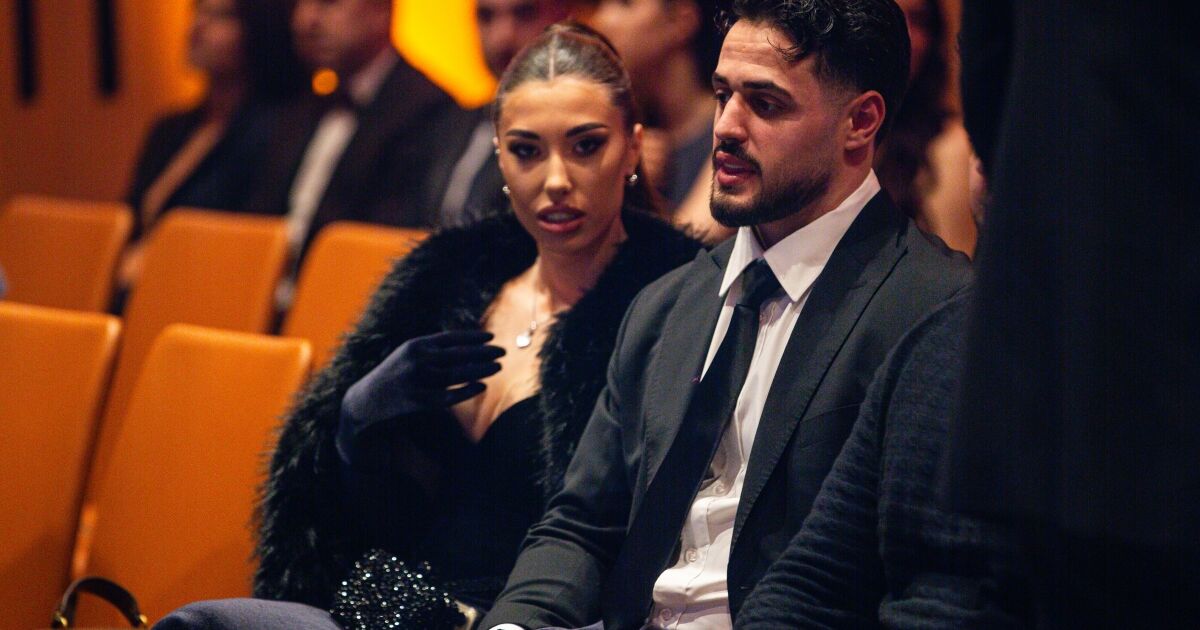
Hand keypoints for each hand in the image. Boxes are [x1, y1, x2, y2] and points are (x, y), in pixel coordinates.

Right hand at [342, 330, 504, 430]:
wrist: (369, 399)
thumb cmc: (396, 372)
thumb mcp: (410, 352)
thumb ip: (435, 348)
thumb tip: (470, 345)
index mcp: (416, 345)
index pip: (451, 338)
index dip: (473, 337)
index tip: (492, 337)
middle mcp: (418, 360)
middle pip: (458, 355)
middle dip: (483, 352)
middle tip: (502, 352)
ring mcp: (419, 381)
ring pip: (457, 375)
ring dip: (480, 370)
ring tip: (498, 366)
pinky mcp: (420, 401)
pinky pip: (450, 396)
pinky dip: (467, 391)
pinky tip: (482, 386)